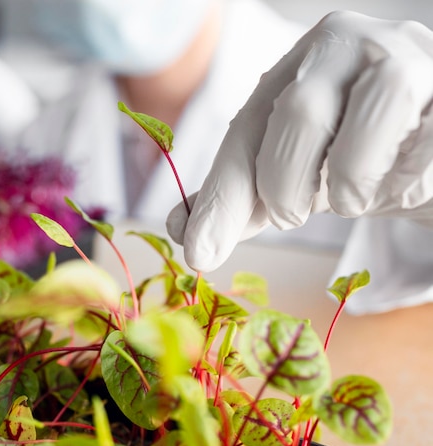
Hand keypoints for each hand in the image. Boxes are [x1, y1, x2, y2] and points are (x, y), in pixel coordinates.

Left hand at [166, 11, 432, 271]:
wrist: (422, 142)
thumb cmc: (349, 156)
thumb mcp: (288, 175)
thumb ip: (239, 199)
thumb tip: (182, 231)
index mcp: (294, 67)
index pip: (246, 132)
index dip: (222, 198)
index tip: (200, 253)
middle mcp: (346, 47)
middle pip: (300, 111)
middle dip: (287, 184)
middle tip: (293, 214)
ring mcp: (406, 58)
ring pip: (375, 108)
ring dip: (353, 181)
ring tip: (353, 197)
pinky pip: (428, 141)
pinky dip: (405, 179)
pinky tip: (401, 180)